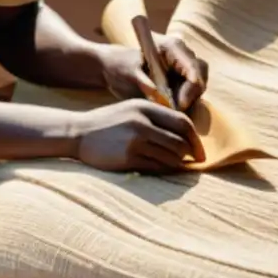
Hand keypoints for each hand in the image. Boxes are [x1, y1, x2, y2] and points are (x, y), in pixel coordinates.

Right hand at [74, 98, 205, 172]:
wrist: (79, 133)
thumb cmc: (108, 122)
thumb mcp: (131, 109)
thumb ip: (155, 117)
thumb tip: (185, 135)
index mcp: (145, 108)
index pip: (182, 122)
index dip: (195, 139)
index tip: (199, 150)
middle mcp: (141, 123)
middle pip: (180, 142)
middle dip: (189, 154)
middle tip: (191, 161)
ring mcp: (134, 141)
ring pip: (170, 157)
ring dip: (176, 163)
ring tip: (174, 164)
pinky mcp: (127, 157)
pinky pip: (156, 167)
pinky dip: (163, 169)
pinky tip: (160, 167)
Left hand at [100, 33, 208, 111]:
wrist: (113, 66)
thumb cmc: (119, 64)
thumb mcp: (128, 72)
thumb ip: (141, 80)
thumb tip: (155, 92)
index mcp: (172, 46)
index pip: (193, 67)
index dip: (191, 87)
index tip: (180, 104)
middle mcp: (182, 55)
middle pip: (200, 76)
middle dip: (192, 95)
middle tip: (177, 110)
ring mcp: (183, 66)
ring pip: (198, 86)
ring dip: (188, 100)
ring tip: (170, 109)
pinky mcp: (180, 79)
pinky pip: (190, 93)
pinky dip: (183, 102)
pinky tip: (169, 109)